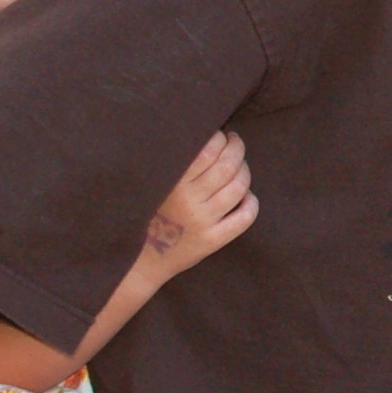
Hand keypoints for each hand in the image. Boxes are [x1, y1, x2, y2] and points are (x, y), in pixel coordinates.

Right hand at [139, 131, 256, 282]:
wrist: (140, 260)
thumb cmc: (148, 213)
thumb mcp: (154, 184)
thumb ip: (175, 163)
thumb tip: (204, 133)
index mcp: (171, 182)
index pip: (208, 150)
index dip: (221, 138)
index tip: (222, 135)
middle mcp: (188, 200)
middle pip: (227, 165)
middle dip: (237, 149)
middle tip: (235, 144)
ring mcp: (201, 221)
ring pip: (239, 187)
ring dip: (245, 172)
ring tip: (240, 167)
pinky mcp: (212, 240)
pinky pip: (245, 217)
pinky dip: (251, 203)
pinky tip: (246, 197)